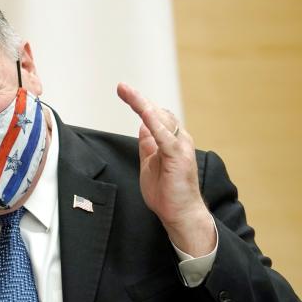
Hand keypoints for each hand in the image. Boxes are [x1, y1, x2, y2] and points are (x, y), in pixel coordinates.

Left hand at [117, 83, 215, 256]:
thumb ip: (147, 145)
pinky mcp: (178, 157)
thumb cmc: (166, 193)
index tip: (123, 90)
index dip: (139, 103)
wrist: (179, 214)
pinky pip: (165, 136)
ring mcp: (180, 147)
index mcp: (170, 141)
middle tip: (121, 87)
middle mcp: (178, 140)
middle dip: (138, 99)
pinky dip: (154, 124)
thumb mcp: (149, 163)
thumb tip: (142, 127)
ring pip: (161, 119)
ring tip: (128, 93)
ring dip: (143, 105)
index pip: (155, 116)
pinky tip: (144, 113)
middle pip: (158, 112)